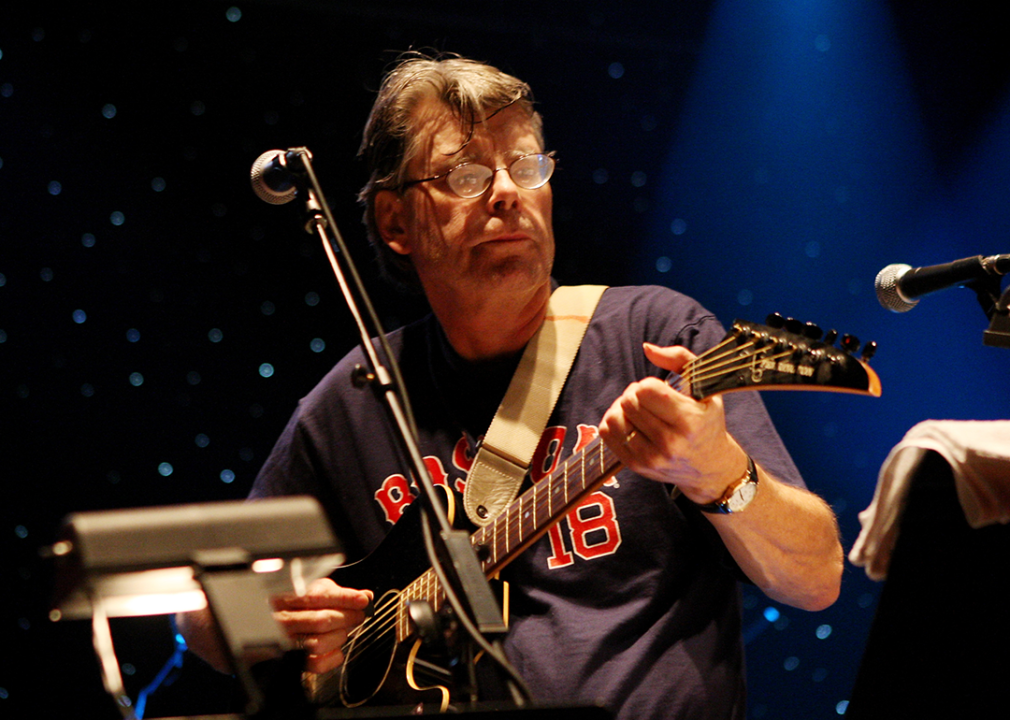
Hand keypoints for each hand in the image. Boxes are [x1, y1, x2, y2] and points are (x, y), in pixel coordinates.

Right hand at [271, 578, 371, 673]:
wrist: (268, 624)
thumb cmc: (297, 604)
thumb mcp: (315, 590)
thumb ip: (339, 593)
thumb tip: (366, 596)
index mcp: (287, 597)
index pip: (318, 597)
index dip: (344, 599)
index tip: (362, 601)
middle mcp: (283, 619)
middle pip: (321, 620)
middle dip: (347, 617)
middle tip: (359, 615)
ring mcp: (286, 641)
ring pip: (318, 643)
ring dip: (339, 637)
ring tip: (344, 630)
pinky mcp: (292, 660)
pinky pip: (315, 664)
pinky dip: (333, 657)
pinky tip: (336, 648)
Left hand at [598, 343, 749, 503]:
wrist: (709, 466)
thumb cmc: (706, 422)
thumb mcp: (704, 387)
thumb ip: (679, 358)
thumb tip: (646, 348)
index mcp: (689, 421)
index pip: (646, 390)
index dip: (648, 384)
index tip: (659, 390)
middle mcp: (670, 442)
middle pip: (628, 402)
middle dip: (635, 394)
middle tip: (648, 400)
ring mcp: (650, 457)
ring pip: (614, 417)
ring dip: (622, 408)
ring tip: (639, 411)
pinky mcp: (635, 466)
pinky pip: (606, 434)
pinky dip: (614, 422)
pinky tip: (630, 423)